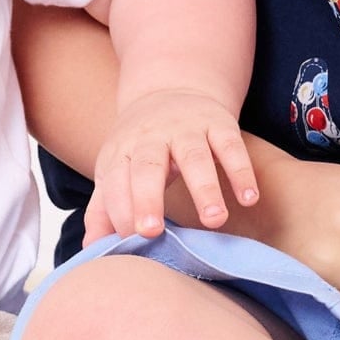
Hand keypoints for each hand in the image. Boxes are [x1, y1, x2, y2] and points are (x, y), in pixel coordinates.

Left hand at [87, 88, 259, 243]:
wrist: (170, 89)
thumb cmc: (140, 145)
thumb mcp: (116, 169)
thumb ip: (103, 209)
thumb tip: (90, 250)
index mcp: (122, 151)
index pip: (116, 182)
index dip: (120, 211)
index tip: (129, 242)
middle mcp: (152, 137)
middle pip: (147, 167)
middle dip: (148, 198)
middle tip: (153, 232)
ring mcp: (187, 128)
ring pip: (195, 156)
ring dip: (204, 188)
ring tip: (215, 220)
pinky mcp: (219, 123)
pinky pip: (231, 146)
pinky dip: (241, 171)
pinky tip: (248, 199)